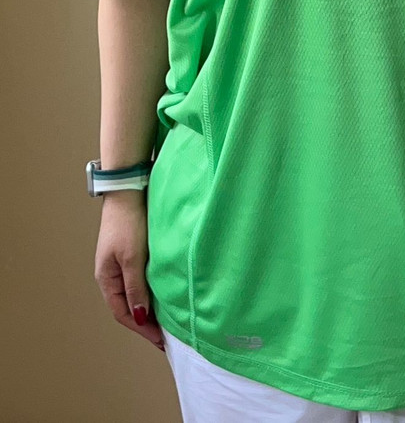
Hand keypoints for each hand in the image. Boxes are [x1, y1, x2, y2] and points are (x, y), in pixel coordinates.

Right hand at [94, 191, 164, 350]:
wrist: (128, 191)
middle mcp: (111, 275)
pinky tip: (165, 295)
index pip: (123, 313)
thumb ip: (136, 287)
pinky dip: (151, 292)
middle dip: (145, 323)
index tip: (160, 341)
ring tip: (168, 321)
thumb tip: (140, 317)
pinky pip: (140, 281)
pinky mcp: (132, 254)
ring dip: (149, 309)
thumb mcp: (132, 258)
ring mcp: (121, 264)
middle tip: (167, 337)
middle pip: (128, 307)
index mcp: (106, 279)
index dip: (141, 329)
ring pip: (135, 294)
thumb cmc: (128, 223)